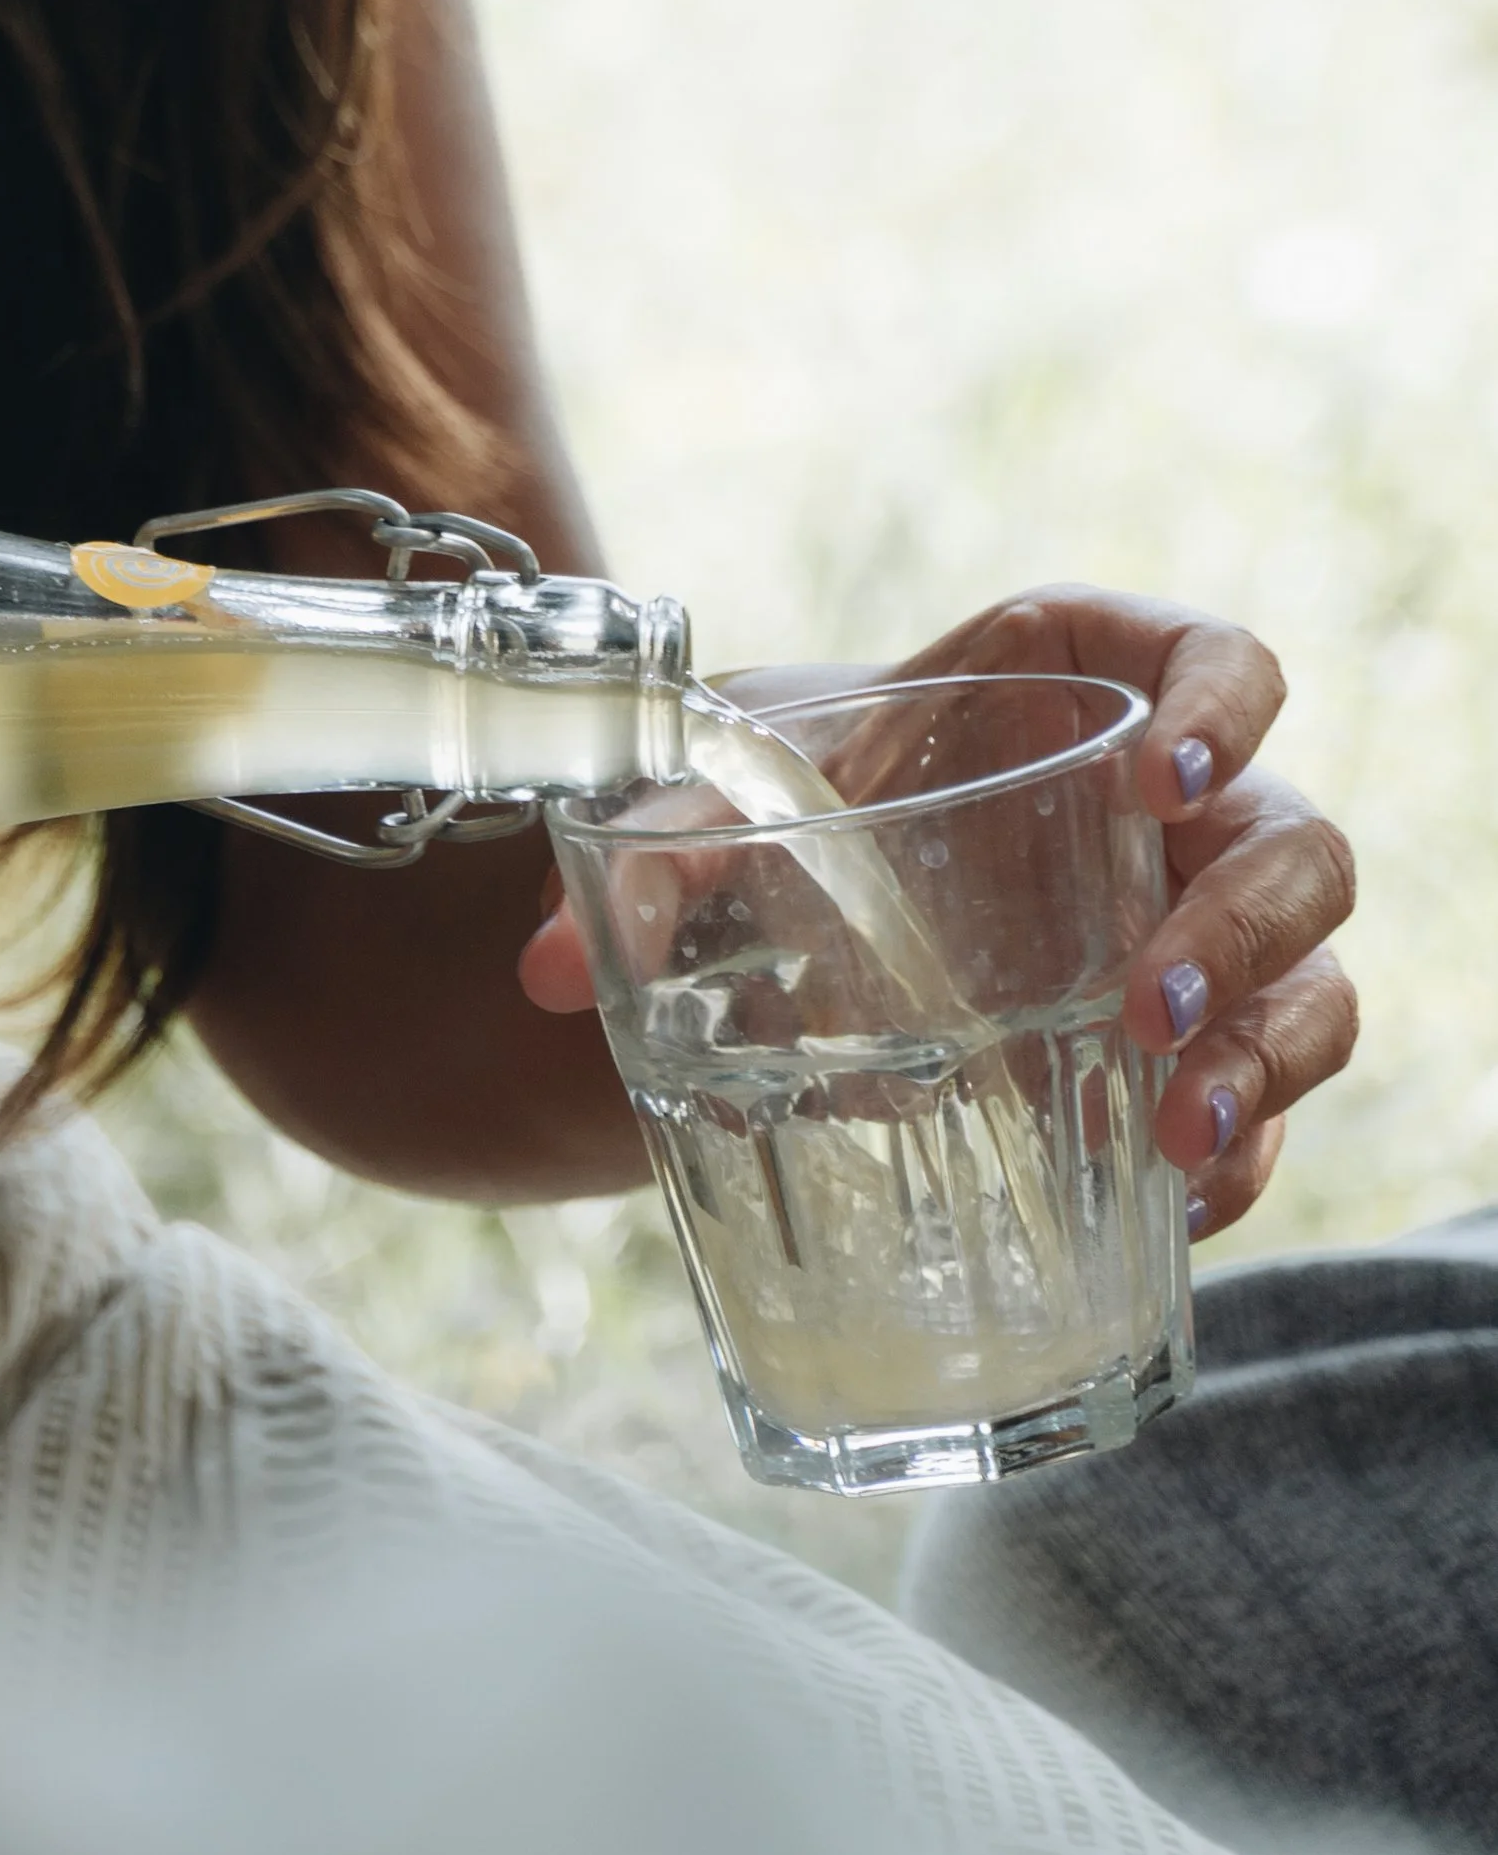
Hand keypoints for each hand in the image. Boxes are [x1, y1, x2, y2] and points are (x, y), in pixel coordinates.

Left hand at [520, 583, 1357, 1242]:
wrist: (796, 877)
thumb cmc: (797, 788)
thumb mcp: (729, 787)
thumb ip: (652, 847)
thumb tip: (539, 972)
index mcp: (1079, 685)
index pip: (1215, 652)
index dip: (1226, 698)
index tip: (1164, 770)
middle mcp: (1172, 809)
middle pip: (1293, 839)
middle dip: (1248, 923)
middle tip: (1150, 999)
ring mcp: (1196, 930)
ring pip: (1315, 978)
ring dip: (1269, 1052)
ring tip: (1180, 1125)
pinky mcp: (1190, 1044)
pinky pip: (1270, 1097)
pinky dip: (1245, 1152)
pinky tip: (1180, 1201)